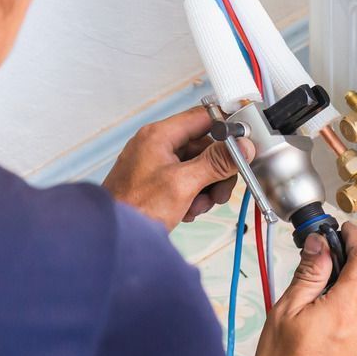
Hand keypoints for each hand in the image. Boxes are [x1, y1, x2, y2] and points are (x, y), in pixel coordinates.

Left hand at [102, 107, 248, 229]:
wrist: (115, 238)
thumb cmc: (135, 209)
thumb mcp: (183, 184)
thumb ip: (216, 162)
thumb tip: (242, 146)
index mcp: (159, 135)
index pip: (203, 117)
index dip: (226, 130)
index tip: (242, 145)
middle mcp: (157, 145)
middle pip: (204, 146)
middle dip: (217, 171)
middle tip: (219, 191)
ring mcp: (157, 163)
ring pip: (198, 166)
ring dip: (206, 188)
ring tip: (198, 206)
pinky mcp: (158, 181)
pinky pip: (187, 180)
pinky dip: (193, 195)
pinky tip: (187, 210)